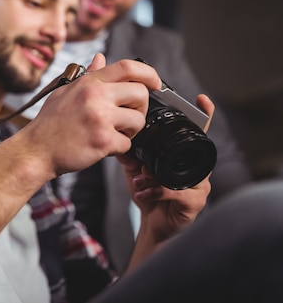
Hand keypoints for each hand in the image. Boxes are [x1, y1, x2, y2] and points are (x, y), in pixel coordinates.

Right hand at [18, 53, 161, 177]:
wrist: (36, 150)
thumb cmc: (49, 123)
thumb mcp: (65, 91)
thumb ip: (87, 76)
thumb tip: (100, 58)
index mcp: (88, 82)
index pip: (128, 67)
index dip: (149, 73)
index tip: (155, 83)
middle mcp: (95, 96)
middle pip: (141, 93)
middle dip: (141, 108)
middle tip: (129, 118)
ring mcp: (100, 117)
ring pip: (138, 120)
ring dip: (131, 131)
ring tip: (115, 134)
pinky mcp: (102, 140)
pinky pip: (127, 144)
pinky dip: (119, 149)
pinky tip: (104, 147)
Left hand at [120, 93, 214, 243]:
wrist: (151, 223)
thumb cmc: (147, 192)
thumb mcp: (135, 168)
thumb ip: (131, 151)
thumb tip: (119, 134)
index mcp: (184, 155)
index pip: (197, 132)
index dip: (204, 115)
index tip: (202, 99)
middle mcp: (196, 167)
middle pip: (191, 151)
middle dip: (167, 154)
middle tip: (144, 164)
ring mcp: (199, 185)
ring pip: (181, 172)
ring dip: (156, 176)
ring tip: (140, 179)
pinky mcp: (195, 202)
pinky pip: (177, 193)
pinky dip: (156, 192)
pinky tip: (143, 193)